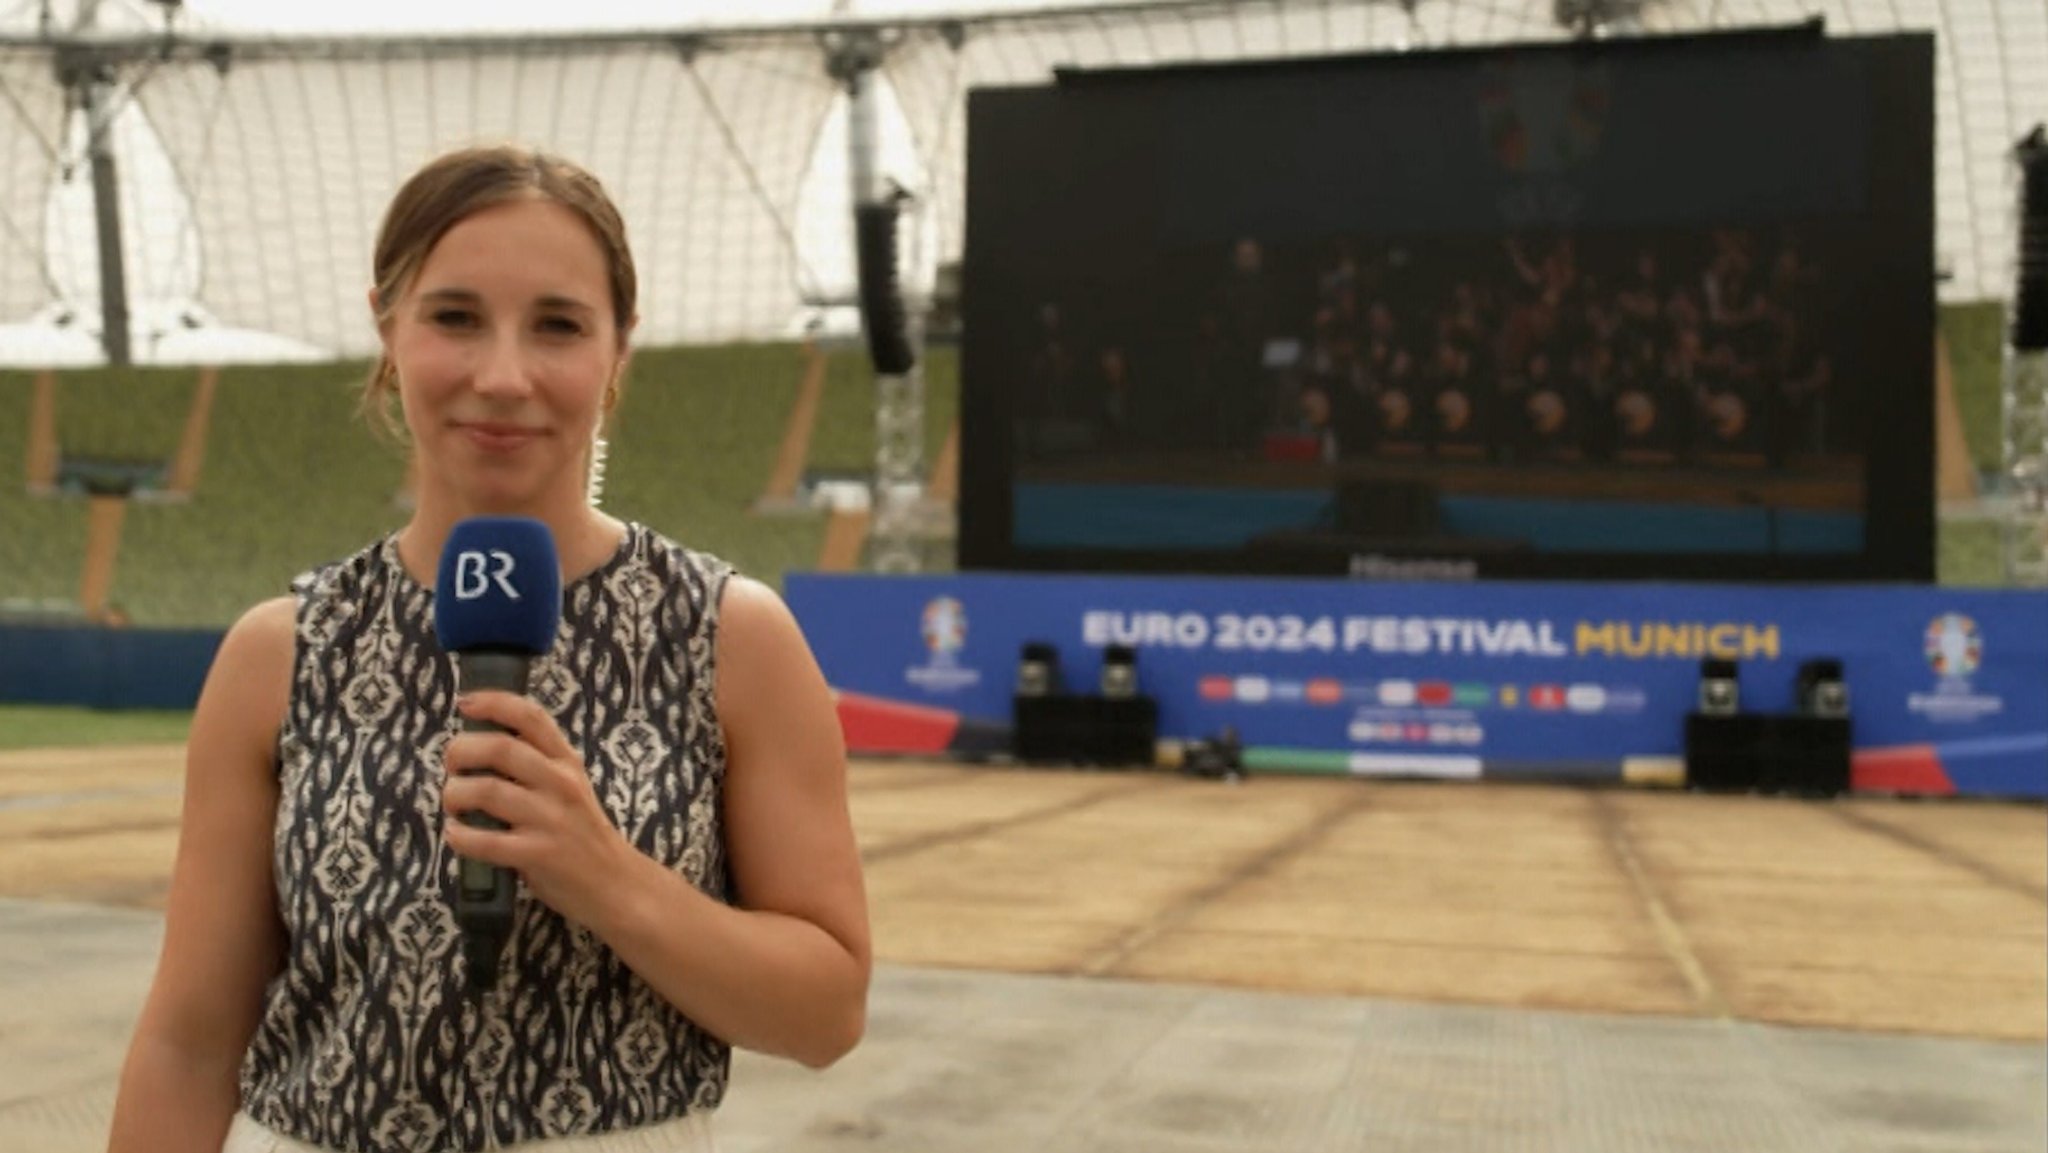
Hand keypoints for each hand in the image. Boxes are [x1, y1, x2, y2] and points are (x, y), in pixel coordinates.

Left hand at [441, 691, 630, 923]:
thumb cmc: (582, 834)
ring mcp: (550, 819)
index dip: (493, 703)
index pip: (531, 716)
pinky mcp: (538, 854)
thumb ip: (537, 766)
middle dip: (461, 751)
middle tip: (451, 767)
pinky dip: (459, 836)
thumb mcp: (570, 787)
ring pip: (485, 791)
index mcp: (566, 762)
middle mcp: (560, 783)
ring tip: (453, 805)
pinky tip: (457, 835)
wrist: (615, 883)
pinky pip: (484, 840)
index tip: (465, 704)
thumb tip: (480, 747)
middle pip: (500, 748)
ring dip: (454, 795)